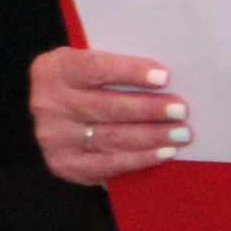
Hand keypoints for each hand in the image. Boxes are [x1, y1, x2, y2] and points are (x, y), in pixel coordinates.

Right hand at [29, 47, 193, 183]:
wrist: (51, 117)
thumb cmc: (81, 86)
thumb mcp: (84, 66)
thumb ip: (112, 69)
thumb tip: (162, 79)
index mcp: (54, 69)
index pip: (96, 68)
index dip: (131, 72)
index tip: (164, 77)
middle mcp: (49, 103)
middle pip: (107, 106)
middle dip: (150, 109)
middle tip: (181, 110)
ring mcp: (54, 137)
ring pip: (111, 137)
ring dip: (152, 136)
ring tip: (181, 133)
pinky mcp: (63, 164)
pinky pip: (108, 164)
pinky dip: (140, 158)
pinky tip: (164, 153)